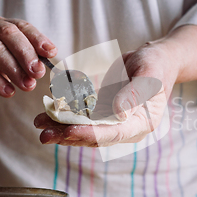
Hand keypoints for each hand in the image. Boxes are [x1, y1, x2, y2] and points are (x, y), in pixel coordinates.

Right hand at [0, 15, 56, 112]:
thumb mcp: (10, 67)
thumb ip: (25, 63)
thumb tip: (47, 66)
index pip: (20, 26)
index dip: (37, 38)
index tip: (51, 53)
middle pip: (7, 33)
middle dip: (26, 53)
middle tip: (39, 72)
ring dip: (14, 69)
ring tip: (28, 85)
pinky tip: (8, 92)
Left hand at [34, 42, 177, 146]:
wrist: (155, 59)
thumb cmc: (156, 65)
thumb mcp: (149, 74)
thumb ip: (134, 93)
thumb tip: (119, 113)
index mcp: (141, 123)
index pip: (113, 134)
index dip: (90, 134)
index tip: (68, 130)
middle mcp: (126, 126)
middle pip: (95, 136)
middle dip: (68, 135)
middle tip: (44, 134)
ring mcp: (113, 120)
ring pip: (85, 128)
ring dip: (61, 127)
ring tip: (39, 122)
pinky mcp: (103, 111)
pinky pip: (82, 116)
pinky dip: (65, 114)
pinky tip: (47, 110)